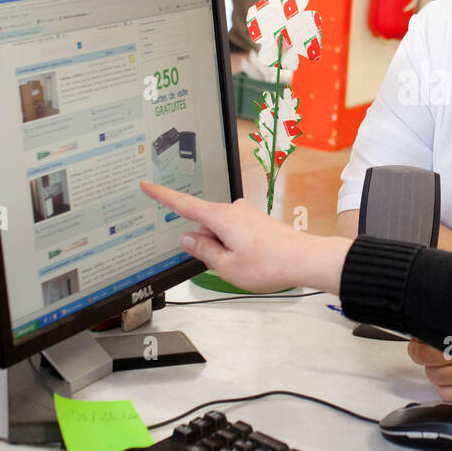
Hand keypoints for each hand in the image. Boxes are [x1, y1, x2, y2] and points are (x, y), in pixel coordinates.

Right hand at [139, 182, 349, 293]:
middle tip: (226, 265)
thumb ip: (202, 250)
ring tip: (246, 265)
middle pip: (204, 224)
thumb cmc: (269, 264)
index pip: (183, 204)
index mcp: (221, 217)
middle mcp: (233, 209)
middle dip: (206, 245)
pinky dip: (235, 247)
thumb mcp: (226, 265)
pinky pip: (235, 232)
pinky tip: (251, 260)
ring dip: (223, 248)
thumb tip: (187, 238)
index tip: (146, 185)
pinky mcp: (257, 220)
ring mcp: (247, 213)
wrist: (305, 259)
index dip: (162, 195)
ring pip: (221, 231)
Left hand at [406, 339, 451, 405]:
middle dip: (420, 353)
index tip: (417, 340)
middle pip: (426, 357)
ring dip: (435, 371)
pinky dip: (445, 388)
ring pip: (432, 376)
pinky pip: (444, 394)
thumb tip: (423, 333)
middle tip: (421, 351)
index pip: (430, 339)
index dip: (419, 340)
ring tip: (449, 366)